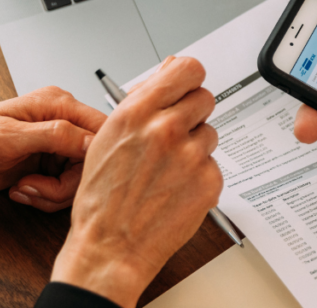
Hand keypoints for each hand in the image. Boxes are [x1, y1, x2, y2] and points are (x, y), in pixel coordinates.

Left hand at [0, 87, 105, 210]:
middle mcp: (62, 124)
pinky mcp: (48, 166)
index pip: (101, 129)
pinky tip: (24, 190)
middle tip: (38, 187)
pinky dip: (46, 196)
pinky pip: (64, 188)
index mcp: (58, 105)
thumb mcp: (10, 138)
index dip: (96, 156)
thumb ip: (56, 136)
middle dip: (68, 183)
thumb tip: (93, 140)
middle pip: (92, 160)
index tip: (78, 175)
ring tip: (26, 188)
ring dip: (54, 193)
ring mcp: (55, 147)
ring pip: (80, 178)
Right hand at [50, 56, 222, 307]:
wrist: (109, 247)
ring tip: (167, 170)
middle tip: (173, 136)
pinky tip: (176, 188)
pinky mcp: (209, 180)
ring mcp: (191, 155)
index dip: (188, 79)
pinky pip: (213, 163)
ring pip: (210, 133)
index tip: (186, 88)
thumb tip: (169, 68)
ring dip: (194, 146)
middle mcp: (166, 130)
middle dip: (191, 114)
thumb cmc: (102, 199)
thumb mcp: (108, 137)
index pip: (188, 69)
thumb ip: (142, 99)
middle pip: (204, 98)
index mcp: (137, 113)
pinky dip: (200, 174)